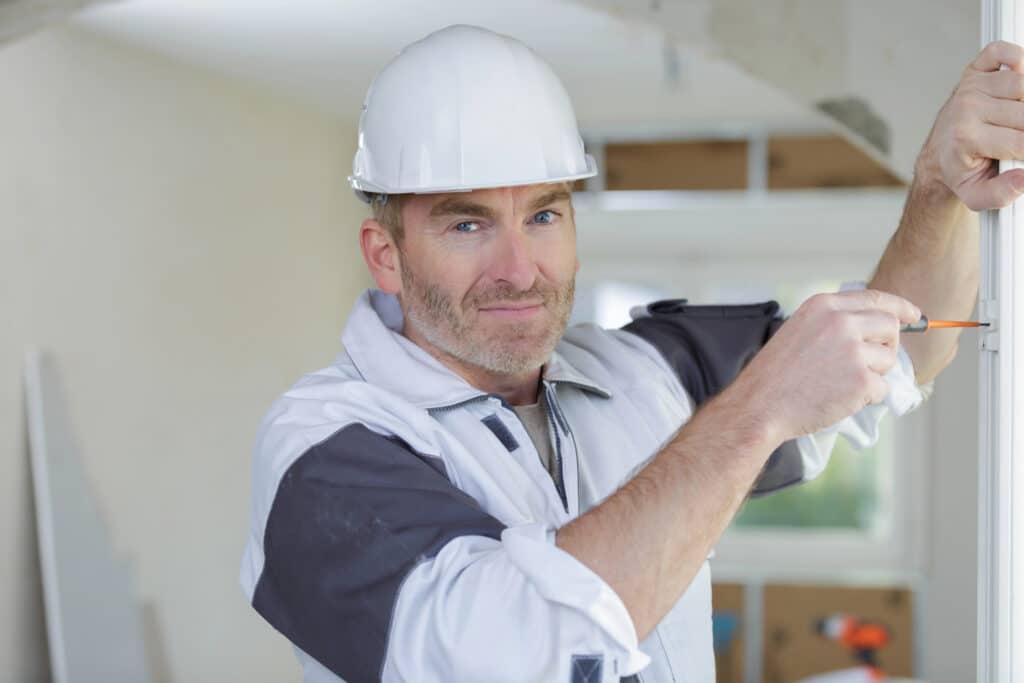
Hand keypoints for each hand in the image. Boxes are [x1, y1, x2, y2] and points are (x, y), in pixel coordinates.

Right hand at [731, 289, 920, 442]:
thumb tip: (875, 326)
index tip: (914, 315)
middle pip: (890, 326)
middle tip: (866, 363)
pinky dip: (867, 397)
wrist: (760, 405)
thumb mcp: (799, 330)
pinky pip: (882, 388)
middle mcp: (841, 323)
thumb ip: (833, 322)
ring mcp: (853, 351)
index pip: (875, 298)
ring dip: (874, 373)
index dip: (900, 307)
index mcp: (824, 306)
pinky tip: (839, 397)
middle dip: (886, 345)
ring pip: (889, 359)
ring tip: (841, 382)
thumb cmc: (775, 374)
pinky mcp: (861, 380)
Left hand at [920, 41, 1023, 209]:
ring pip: (1022, 85)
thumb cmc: (962, 172)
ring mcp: (970, 87)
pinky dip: (1018, 59)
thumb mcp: (977, 195)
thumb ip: (1002, 193)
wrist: (940, 157)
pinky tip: (1021, 84)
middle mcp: (966, 108)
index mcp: (965, 138)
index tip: (1023, 155)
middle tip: (1018, 141)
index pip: (1020, 142)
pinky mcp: (974, 71)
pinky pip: (1001, 52)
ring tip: (1017, 122)